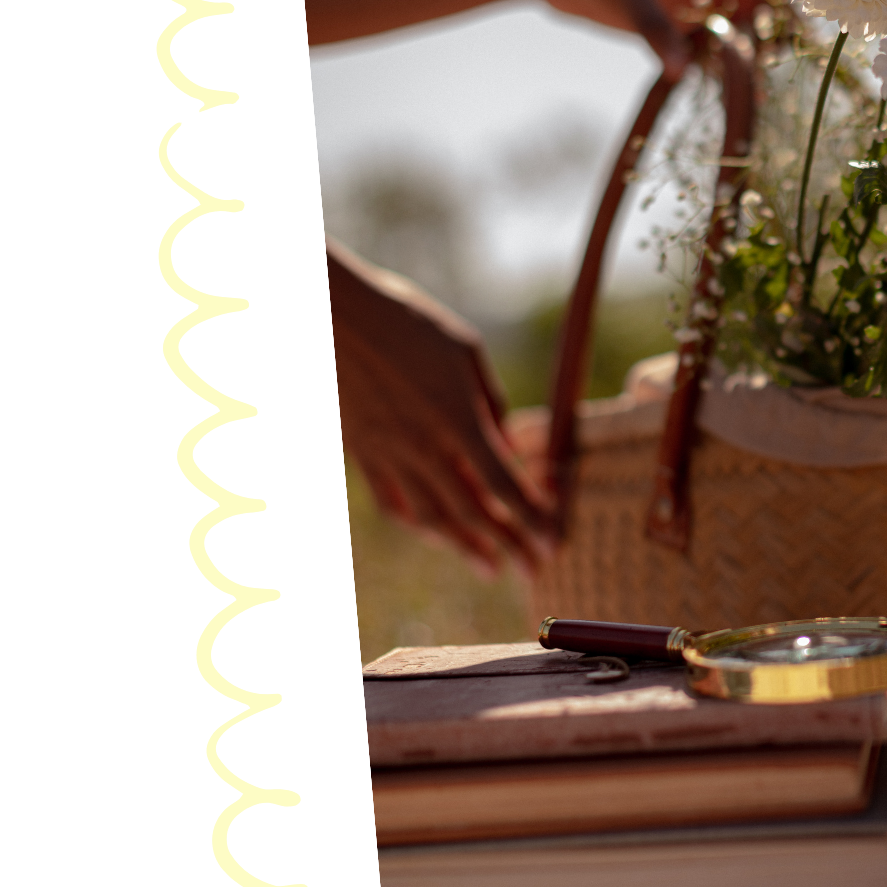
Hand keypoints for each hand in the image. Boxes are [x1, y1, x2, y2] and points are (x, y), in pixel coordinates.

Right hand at [327, 244, 559, 580]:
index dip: (531, 518)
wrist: (334, 315)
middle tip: (533, 571)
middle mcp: (424, 445)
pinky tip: (436, 533)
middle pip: (473, 510)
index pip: (503, 483)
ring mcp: (390, 454)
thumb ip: (490, 400)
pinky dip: (419, 524)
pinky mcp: (364, 453)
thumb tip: (505, 442)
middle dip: (508, 545)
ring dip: (465, 546)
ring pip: (432, 516)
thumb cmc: (406, 320)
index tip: (553, 543)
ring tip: (490, 567)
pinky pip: (393, 502)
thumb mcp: (464, 348)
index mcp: (457, 416)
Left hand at [531, 0, 772, 83]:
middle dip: (769, 42)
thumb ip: (655, 31)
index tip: (803, 42)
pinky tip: (722, 94)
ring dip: (744, 58)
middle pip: (753, 9)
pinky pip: (703, 43)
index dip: (786, 10)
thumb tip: (680, 70)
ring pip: (731, 29)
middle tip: (778, 80)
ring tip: (756, 96)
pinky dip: (714, 64)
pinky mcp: (669, 18)